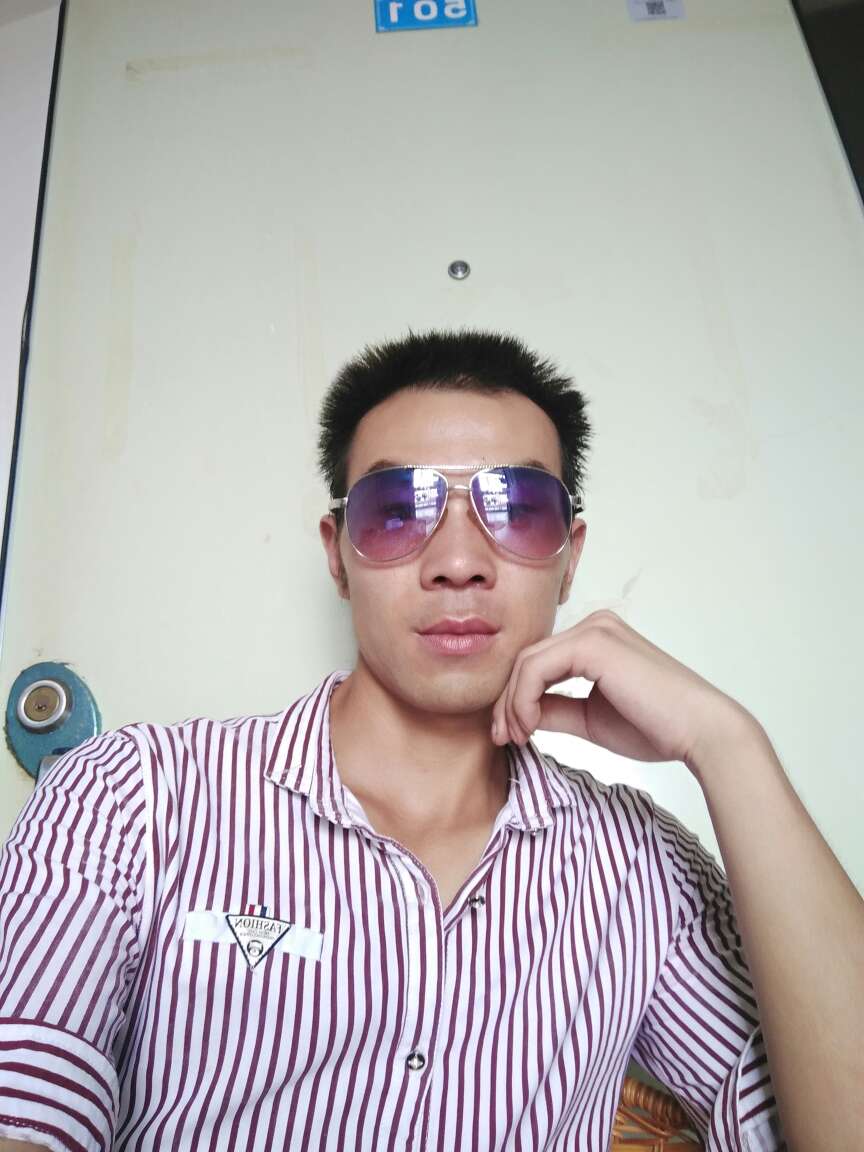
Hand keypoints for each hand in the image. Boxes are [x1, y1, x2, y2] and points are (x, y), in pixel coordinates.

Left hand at [491, 610, 758, 769]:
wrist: (699, 731)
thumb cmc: (657, 728)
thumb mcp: (590, 719)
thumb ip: (555, 710)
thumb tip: (519, 716)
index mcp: (597, 639)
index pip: (538, 663)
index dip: (515, 699)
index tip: (511, 736)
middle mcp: (594, 626)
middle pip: (527, 660)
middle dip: (507, 702)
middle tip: (504, 738)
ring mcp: (594, 630)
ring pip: (526, 663)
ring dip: (512, 704)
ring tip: (518, 737)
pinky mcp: (592, 643)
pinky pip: (536, 668)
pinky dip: (523, 699)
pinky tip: (531, 726)